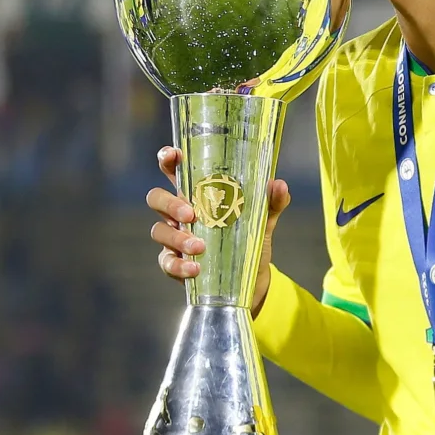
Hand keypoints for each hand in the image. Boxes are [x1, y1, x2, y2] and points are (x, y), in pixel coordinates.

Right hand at [148, 147, 289, 313]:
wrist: (251, 278)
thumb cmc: (249, 238)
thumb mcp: (263, 219)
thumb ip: (272, 202)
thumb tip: (278, 185)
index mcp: (197, 194)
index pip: (173, 170)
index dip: (167, 159)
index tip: (173, 156)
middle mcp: (179, 213)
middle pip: (156, 198)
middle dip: (169, 203)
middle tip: (191, 214)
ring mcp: (174, 238)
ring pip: (159, 231)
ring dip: (177, 238)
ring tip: (199, 246)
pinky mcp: (174, 263)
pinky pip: (167, 262)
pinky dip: (179, 266)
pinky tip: (195, 268)